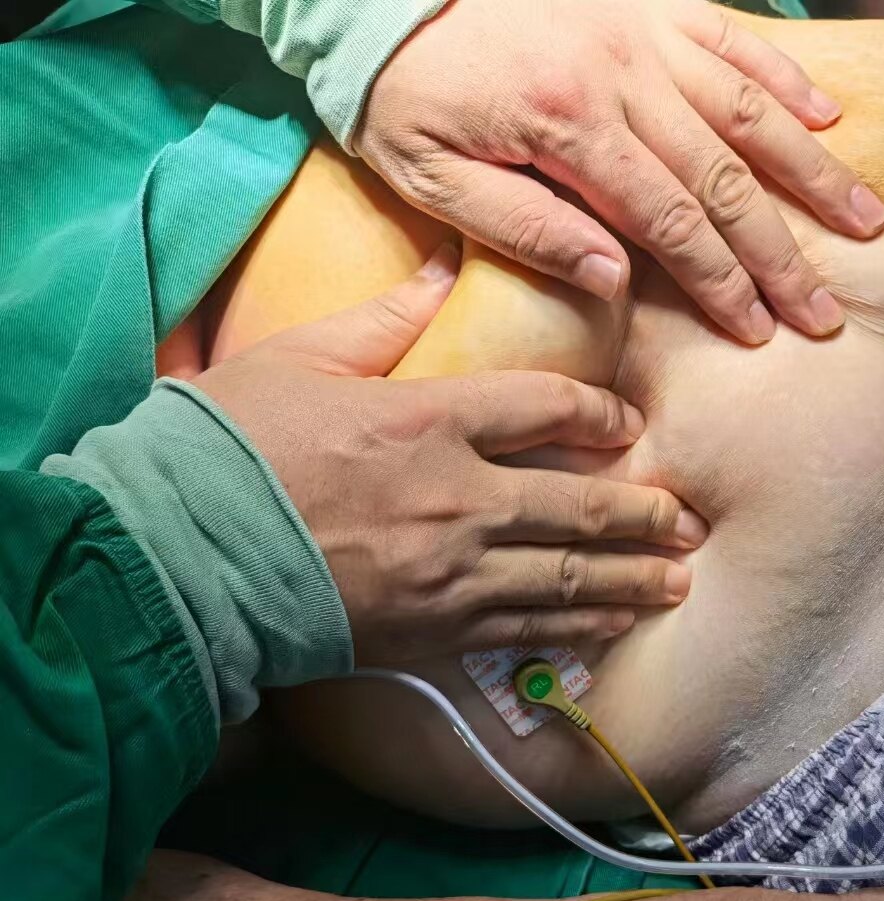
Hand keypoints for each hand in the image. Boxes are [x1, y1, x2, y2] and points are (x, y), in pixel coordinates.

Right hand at [196, 246, 706, 661]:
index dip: (599, 412)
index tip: (629, 424)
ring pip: (568, 576)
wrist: (177, 555)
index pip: (545, 406)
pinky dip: (578, 628)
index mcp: (428, 418)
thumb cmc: (229, 447)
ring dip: (632, 578)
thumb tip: (440, 268)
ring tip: (679, 577)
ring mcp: (451, 571)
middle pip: (580, 504)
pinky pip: (527, 630)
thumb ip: (385, 319)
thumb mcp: (302, 358)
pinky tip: (615, 624)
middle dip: (644, 514)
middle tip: (687, 519)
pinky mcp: (433, 630)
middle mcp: (458, 497)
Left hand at [355, 0, 883, 344]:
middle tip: (825, 310)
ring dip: (811, 169)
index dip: (721, 283)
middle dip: (781, 253)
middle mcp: (622, 75)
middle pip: (725, 178)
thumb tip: (615, 281)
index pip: (670, 222)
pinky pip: (731, 37)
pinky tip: (824, 116)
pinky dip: (783, 76)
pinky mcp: (648, 4)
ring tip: (865, 220)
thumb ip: (525, 229)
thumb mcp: (434, 177)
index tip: (761, 331)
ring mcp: (642, 32)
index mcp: (570, 128)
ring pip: (749, 107)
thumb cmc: (406, 95)